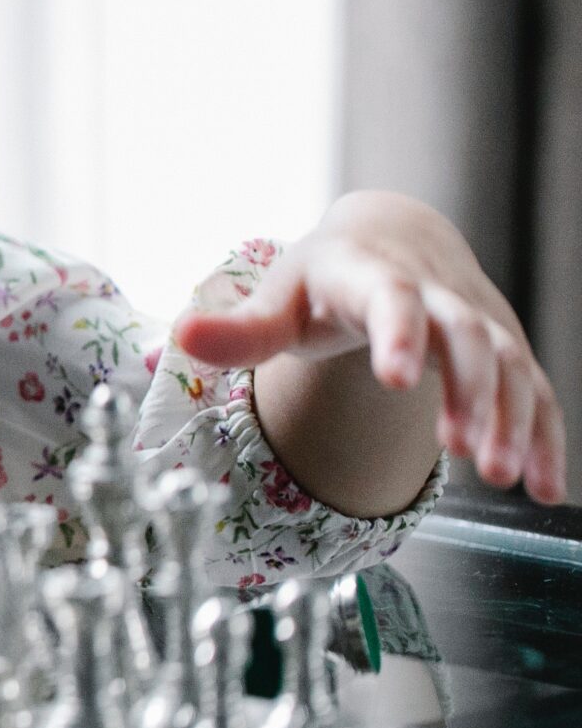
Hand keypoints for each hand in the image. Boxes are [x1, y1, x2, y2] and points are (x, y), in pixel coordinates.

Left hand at [170, 191, 566, 503]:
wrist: (387, 239)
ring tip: (502, 475)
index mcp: (371, 275)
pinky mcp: (505, 350)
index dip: (399, 335)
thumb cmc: (321, 280)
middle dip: (472, 392)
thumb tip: (181, 339)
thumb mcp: (277, 298)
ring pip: (511, 365)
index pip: (391, 299)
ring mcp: (478, 321)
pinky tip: (547, 489)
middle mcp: (437, 294)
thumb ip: (238, 329)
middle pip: (466, 336)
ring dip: (513, 419)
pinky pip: (537, 391)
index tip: (399, 378)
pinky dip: (546, 436)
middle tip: (466, 452)